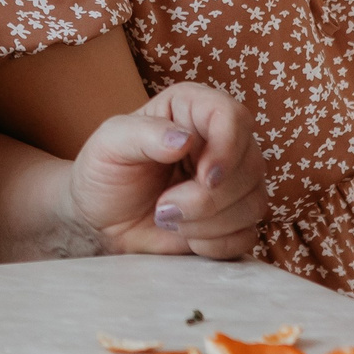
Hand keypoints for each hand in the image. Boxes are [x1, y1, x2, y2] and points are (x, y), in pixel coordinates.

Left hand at [69, 83, 266, 259]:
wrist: (100, 221)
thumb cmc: (103, 173)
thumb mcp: (109, 145)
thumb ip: (143, 134)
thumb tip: (184, 139)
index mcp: (192, 110)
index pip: (233, 116)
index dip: (227, 148)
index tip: (203, 176)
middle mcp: (221, 142)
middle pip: (250, 167)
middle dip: (207, 198)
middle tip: (162, 207)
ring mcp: (233, 183)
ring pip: (254, 204)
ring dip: (208, 223)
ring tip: (166, 217)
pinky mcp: (235, 220)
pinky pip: (247, 236)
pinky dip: (214, 244)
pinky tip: (184, 235)